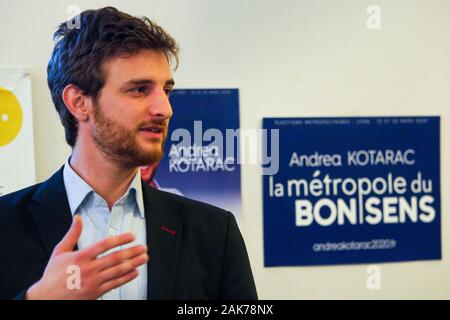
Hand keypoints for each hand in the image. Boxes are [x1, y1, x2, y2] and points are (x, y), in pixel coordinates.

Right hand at [26, 215, 148, 299]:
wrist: (46, 298)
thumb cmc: (53, 274)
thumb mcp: (60, 251)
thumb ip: (72, 234)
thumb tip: (78, 217)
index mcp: (81, 256)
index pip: (104, 245)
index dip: (120, 239)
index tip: (132, 236)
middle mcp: (89, 268)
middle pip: (115, 258)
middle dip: (132, 252)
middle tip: (144, 247)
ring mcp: (93, 281)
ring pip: (118, 271)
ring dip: (133, 264)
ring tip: (144, 258)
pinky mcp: (96, 292)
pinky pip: (115, 284)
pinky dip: (126, 278)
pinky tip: (135, 272)